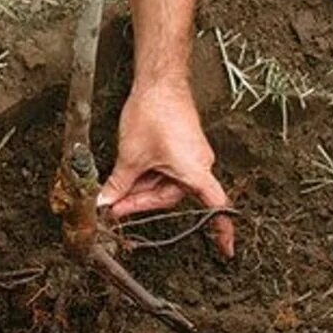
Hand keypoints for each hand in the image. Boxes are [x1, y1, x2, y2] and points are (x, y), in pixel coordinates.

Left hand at [97, 79, 234, 256]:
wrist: (159, 82)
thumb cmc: (154, 113)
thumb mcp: (130, 156)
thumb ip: (119, 184)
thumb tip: (106, 203)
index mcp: (195, 171)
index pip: (215, 208)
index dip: (221, 230)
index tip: (226, 251)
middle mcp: (199, 165)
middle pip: (171, 197)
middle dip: (141, 202)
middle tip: (114, 207)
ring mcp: (191, 155)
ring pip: (165, 184)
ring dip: (141, 187)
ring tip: (115, 188)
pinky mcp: (182, 146)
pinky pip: (166, 170)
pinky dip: (147, 174)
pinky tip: (128, 173)